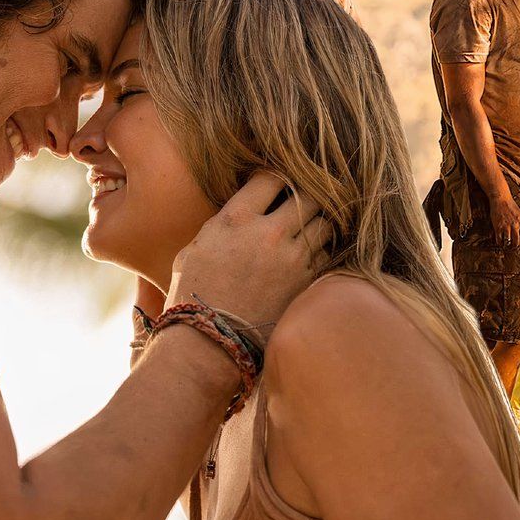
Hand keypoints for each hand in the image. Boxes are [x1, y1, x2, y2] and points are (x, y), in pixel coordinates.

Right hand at [165, 172, 332, 340]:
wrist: (212, 342)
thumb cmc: (193, 295)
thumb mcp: (193, 250)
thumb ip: (220, 225)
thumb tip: (237, 215)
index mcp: (235, 219)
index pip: (271, 178)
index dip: (276, 178)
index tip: (276, 185)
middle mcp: (268, 233)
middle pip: (307, 195)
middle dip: (305, 196)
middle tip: (300, 204)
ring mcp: (292, 258)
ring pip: (324, 223)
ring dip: (317, 223)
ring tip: (307, 229)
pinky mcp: (306, 281)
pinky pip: (327, 253)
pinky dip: (321, 250)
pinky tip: (310, 254)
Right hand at [489, 192, 519, 249]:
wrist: (501, 199)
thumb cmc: (510, 205)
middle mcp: (515, 225)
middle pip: (517, 242)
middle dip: (515, 248)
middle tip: (513, 250)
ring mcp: (507, 226)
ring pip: (508, 242)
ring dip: (507, 246)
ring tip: (506, 247)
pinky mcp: (498, 226)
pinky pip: (499, 238)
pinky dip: (499, 242)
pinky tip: (499, 242)